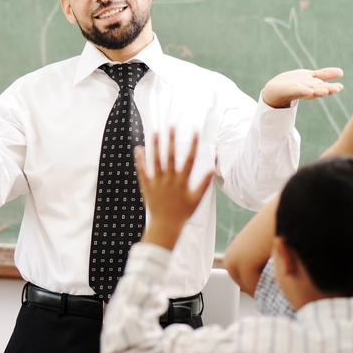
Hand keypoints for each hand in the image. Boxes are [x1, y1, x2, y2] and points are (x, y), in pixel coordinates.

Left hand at [134, 129, 214, 249]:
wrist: (165, 226)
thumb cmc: (183, 213)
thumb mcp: (197, 199)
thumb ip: (205, 183)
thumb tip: (214, 168)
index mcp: (182, 182)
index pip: (190, 160)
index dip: (193, 145)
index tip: (196, 132)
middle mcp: (169, 180)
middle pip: (171, 156)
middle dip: (171, 140)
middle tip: (172, 126)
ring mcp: (157, 182)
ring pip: (155, 160)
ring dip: (155, 145)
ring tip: (155, 131)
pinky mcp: (147, 186)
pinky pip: (142, 170)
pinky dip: (140, 159)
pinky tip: (139, 148)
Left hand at [262, 67, 342, 108]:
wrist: (274, 90)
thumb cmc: (294, 83)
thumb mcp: (311, 76)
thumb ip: (325, 75)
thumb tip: (342, 72)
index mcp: (313, 86)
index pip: (324, 86)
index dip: (332, 87)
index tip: (340, 87)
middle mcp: (307, 90)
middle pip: (318, 90)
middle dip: (327, 90)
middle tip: (337, 89)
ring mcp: (298, 91)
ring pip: (309, 91)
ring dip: (317, 91)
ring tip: (325, 91)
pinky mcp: (289, 91)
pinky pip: (297, 91)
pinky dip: (303, 91)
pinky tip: (309, 91)